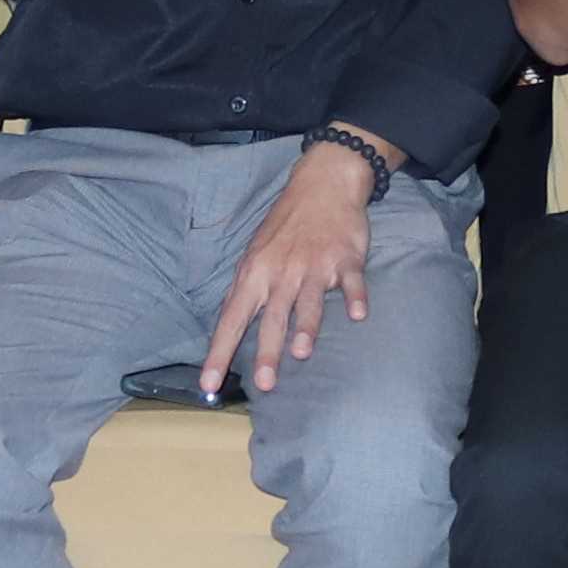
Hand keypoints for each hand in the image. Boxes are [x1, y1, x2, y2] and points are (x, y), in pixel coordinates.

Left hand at [200, 138, 381, 395]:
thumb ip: (245, 290)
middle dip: (267, 351)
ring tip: (301, 353)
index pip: (232, 319)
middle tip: (264, 384)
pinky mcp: (346, 259)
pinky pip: (350, 282)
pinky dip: (355, 297)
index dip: (220, 352)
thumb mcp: (255, 254)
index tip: (209, 384)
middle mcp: (282, 273)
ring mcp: (315, 266)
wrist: (323, 184)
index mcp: (255, 274)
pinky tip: (358, 315)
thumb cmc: (286, 225)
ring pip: (309, 301)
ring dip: (306, 326)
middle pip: (272, 317)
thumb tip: (228, 324)